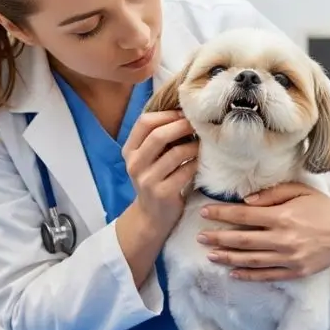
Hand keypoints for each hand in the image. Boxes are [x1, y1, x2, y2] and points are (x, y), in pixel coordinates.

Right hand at [122, 110, 198, 239]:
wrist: (151, 216)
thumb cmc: (154, 180)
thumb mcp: (146, 159)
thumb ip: (156, 139)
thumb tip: (183, 113)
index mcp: (129, 151)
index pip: (144, 122)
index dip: (166, 115)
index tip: (183, 114)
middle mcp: (134, 164)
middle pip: (158, 135)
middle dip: (181, 126)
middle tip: (197, 124)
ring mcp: (147, 180)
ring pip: (175, 153)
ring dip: (193, 146)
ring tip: (201, 144)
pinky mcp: (163, 193)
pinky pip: (185, 171)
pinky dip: (195, 163)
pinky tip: (199, 162)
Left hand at [197, 182, 329, 280]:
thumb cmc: (323, 208)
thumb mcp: (300, 191)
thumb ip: (272, 194)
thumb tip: (246, 202)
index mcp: (283, 216)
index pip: (244, 215)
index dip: (222, 214)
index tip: (204, 212)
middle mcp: (284, 239)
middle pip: (242, 240)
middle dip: (218, 238)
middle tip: (199, 236)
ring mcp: (289, 258)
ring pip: (251, 260)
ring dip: (228, 258)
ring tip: (210, 254)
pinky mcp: (296, 272)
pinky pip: (267, 275)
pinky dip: (248, 275)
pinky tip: (232, 272)